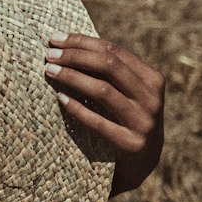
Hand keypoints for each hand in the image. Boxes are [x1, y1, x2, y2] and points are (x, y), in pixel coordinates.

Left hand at [43, 31, 164, 196]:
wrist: (142, 162)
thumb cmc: (125, 116)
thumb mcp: (127, 91)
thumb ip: (109, 70)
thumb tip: (66, 43)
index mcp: (152, 79)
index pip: (113, 50)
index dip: (82, 41)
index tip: (55, 38)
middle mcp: (152, 99)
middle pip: (108, 65)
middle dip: (74, 55)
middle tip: (48, 54)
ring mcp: (144, 123)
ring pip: (103, 90)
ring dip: (71, 77)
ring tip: (49, 71)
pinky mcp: (131, 145)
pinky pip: (99, 123)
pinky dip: (77, 108)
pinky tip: (60, 98)